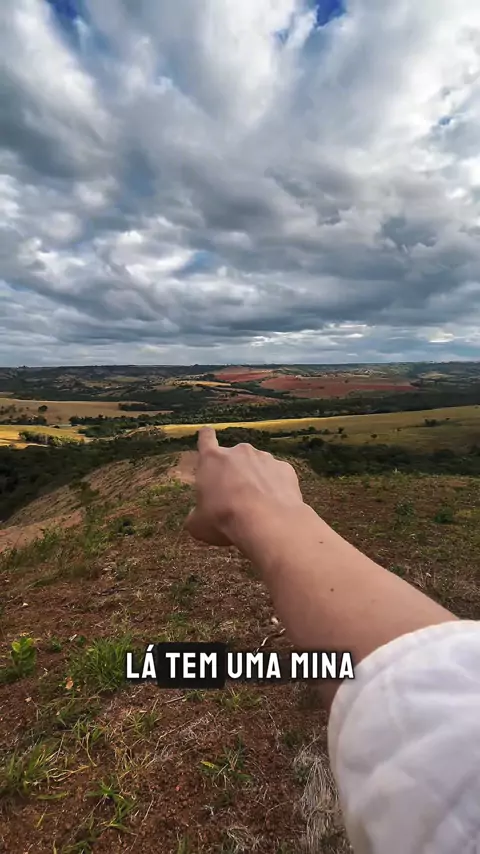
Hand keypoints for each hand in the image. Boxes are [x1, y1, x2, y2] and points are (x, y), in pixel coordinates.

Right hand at [186, 427, 303, 546]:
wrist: (267, 522)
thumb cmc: (225, 519)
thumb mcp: (198, 524)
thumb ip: (196, 514)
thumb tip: (197, 517)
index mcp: (212, 459)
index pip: (206, 438)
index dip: (206, 437)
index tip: (207, 434)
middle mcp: (239, 452)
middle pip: (234, 456)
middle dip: (233, 471)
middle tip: (234, 494)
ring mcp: (264, 458)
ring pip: (257, 465)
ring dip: (255, 478)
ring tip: (257, 503)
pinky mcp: (285, 468)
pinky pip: (276, 475)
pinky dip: (274, 486)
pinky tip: (274, 504)